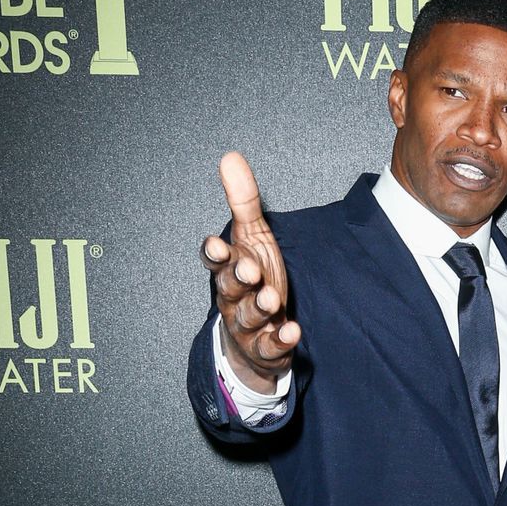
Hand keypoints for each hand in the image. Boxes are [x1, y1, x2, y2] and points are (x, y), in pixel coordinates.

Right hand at [200, 151, 300, 388]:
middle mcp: (233, 297)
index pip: (214, 260)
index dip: (214, 254)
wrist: (256, 333)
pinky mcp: (265, 347)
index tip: (217, 245)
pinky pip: (269, 347)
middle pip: (229, 288)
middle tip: (250, 271)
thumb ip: (243, 202)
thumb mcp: (252, 237)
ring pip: (247, 317)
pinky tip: (292, 331)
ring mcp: (247, 325)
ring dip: (258, 308)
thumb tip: (230, 157)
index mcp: (229, 268)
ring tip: (271, 300)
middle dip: (238, 279)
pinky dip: (279, 340)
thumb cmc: (254, 278)